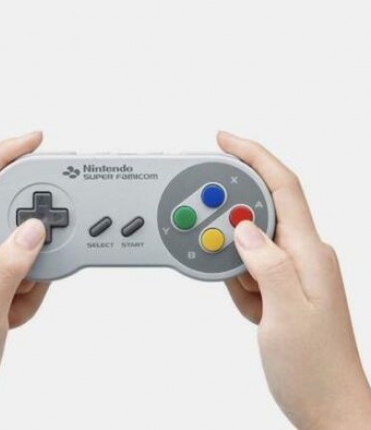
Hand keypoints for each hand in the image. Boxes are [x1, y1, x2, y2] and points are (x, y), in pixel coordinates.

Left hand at [0, 132, 48, 429]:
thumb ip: (10, 266)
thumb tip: (34, 226)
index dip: (3, 153)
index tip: (34, 139)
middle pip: (6, 214)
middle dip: (33, 236)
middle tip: (46, 254)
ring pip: (19, 247)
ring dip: (32, 273)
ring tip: (17, 308)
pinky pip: (21, 270)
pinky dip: (30, 289)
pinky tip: (15, 316)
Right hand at [219, 132, 370, 429]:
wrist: (326, 407)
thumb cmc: (316, 368)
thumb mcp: (285, 313)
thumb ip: (265, 263)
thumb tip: (243, 228)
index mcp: (309, 253)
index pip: (282, 187)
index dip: (253, 156)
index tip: (224, 140)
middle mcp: (302, 255)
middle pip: (259, 212)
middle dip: (231, 227)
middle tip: (217, 251)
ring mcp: (291, 272)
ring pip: (249, 245)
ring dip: (234, 267)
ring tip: (249, 302)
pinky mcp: (279, 287)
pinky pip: (248, 268)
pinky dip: (238, 282)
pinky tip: (252, 309)